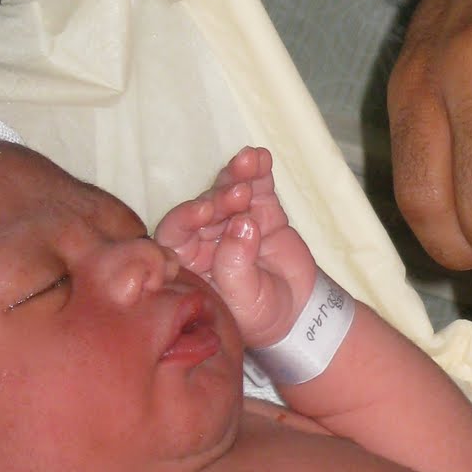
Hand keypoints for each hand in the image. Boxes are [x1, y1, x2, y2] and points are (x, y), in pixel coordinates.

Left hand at [156, 148, 318, 346]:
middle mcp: (205, 237)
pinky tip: (261, 157)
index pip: (175, 234)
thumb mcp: (244, 300)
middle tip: (240, 196)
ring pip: (227, 191)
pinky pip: (256, 187)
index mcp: (189, 262)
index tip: (205, 211)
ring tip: (250, 161)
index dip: (186, 218)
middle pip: (205, 208)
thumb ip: (237, 265)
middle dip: (220, 198)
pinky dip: (258, 171)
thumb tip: (244, 224)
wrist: (296, 311)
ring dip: (237, 174)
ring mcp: (233, 220)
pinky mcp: (260, 210)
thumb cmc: (259, 313)